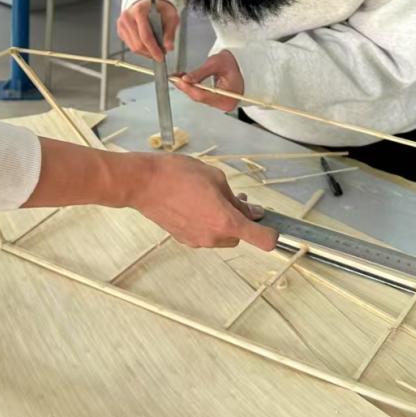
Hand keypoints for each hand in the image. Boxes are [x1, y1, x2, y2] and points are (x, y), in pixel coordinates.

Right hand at [116, 0, 179, 61]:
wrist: (148, 2)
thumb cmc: (159, 8)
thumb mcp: (170, 16)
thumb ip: (170, 32)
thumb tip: (168, 47)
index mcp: (139, 11)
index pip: (145, 35)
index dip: (153, 49)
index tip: (161, 57)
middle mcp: (127, 17)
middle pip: (138, 44)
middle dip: (151, 52)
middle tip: (161, 53)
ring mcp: (121, 24)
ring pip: (133, 47)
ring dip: (146, 52)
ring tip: (156, 49)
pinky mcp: (120, 30)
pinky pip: (130, 46)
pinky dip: (141, 49)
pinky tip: (148, 45)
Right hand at [128, 153, 276, 250]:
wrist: (143, 183)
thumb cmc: (177, 175)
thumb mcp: (215, 177)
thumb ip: (235, 198)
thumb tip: (249, 210)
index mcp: (226, 222)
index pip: (262, 240)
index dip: (271, 234)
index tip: (272, 226)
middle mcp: (213, 237)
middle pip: (240, 236)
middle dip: (240, 219)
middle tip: (234, 198)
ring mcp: (197, 240)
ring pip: (221, 235)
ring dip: (222, 220)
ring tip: (211, 196)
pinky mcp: (183, 238)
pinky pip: (204, 233)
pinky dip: (206, 221)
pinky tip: (196, 202)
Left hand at [172, 50, 242, 112]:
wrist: (242, 64)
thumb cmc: (234, 63)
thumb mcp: (216, 64)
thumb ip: (200, 72)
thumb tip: (186, 79)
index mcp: (228, 97)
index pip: (203, 95)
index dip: (189, 88)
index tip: (178, 81)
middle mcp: (224, 103)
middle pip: (200, 97)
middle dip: (186, 87)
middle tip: (174, 78)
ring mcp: (220, 103)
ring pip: (199, 96)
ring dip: (188, 87)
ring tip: (178, 77)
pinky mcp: (216, 100)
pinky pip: (201, 95)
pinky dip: (193, 87)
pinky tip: (186, 81)